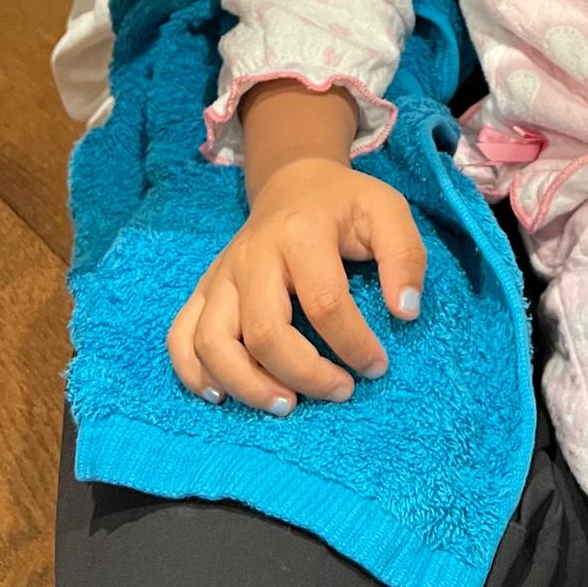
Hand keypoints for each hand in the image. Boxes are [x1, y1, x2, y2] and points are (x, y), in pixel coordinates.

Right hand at [167, 159, 425, 412]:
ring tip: (286, 405)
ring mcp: (222, 274)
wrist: (293, 181)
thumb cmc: (344, 204)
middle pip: (265, 331)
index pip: (325, 302)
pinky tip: (222, 396)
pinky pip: (181, 335)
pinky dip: (193, 372)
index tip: (376, 365)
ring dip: (247, 385)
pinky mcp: (205, 289)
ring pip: (213, 341)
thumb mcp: (388, 212)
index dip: (353, 344)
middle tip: (339, 391)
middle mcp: (253, 255)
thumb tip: (405, 313)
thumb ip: (405, 257)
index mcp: (302, 233)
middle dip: (304, 374)